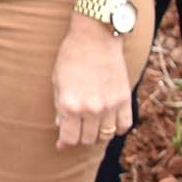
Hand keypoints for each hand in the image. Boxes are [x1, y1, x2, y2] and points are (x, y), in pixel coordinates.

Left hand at [52, 18, 133, 148]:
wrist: (95, 37)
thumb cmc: (71, 56)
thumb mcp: (57, 80)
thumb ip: (59, 106)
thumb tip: (60, 126)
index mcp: (70, 104)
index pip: (69, 138)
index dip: (64, 143)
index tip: (62, 143)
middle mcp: (91, 109)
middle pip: (87, 139)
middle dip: (80, 138)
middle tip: (76, 132)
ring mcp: (110, 106)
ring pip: (106, 135)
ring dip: (98, 134)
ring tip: (92, 127)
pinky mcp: (124, 100)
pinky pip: (124, 125)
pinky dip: (117, 128)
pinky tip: (110, 123)